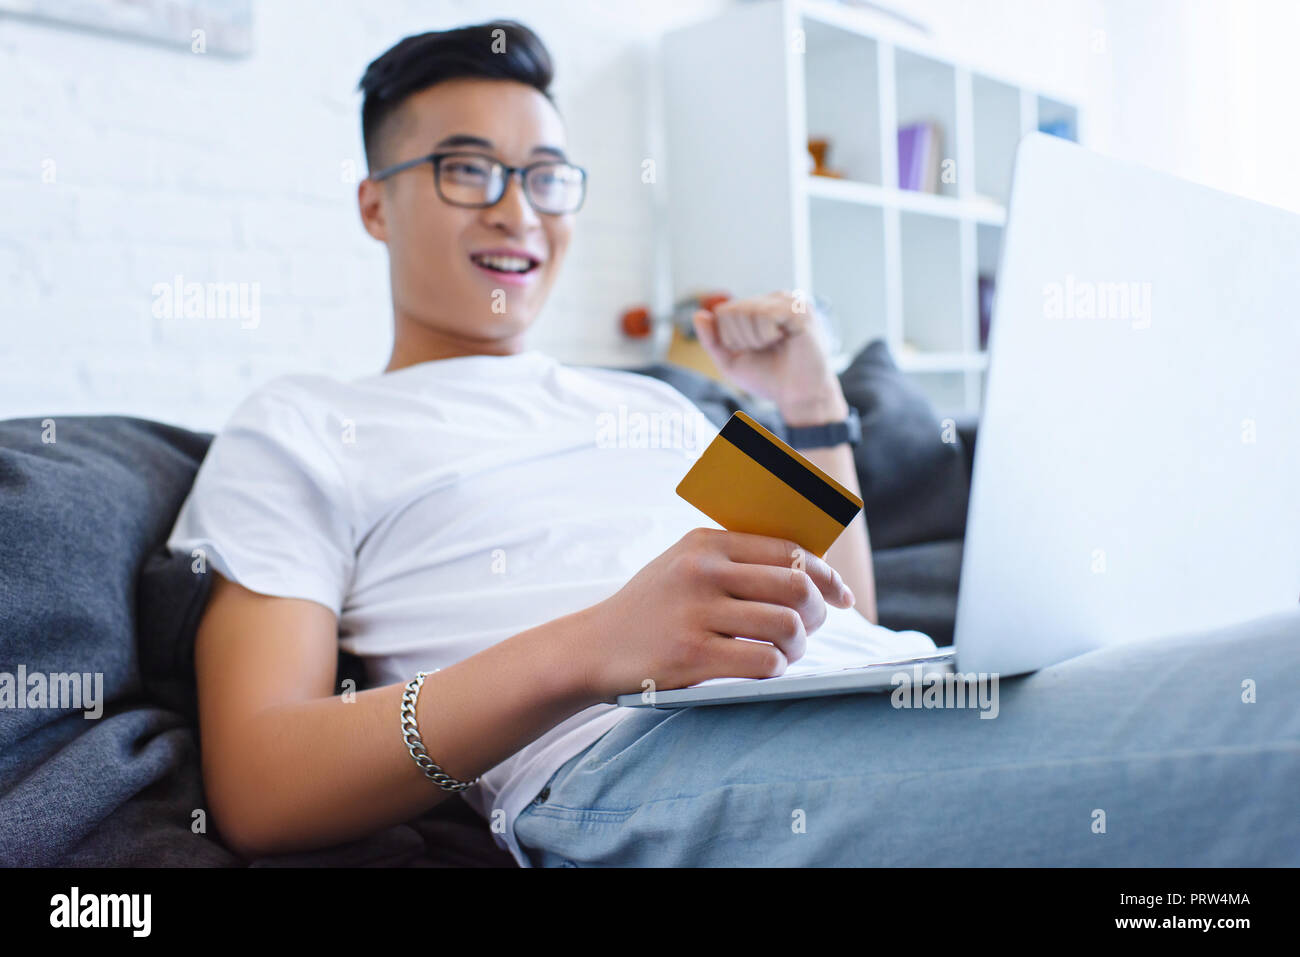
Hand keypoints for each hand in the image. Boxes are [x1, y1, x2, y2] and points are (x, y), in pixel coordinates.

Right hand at [577, 527, 854, 702]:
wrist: (593, 647)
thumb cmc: (653, 607)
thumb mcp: (686, 565)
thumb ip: (738, 560)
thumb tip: (813, 571)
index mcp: (706, 543)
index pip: (790, 551)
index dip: (827, 576)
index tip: (842, 597)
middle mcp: (702, 572)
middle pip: (796, 587)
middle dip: (818, 614)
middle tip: (812, 630)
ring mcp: (695, 614)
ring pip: (786, 626)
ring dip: (799, 646)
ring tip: (787, 653)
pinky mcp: (691, 656)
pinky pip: (763, 662)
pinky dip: (776, 669)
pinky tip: (765, 668)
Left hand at [692, 290, 848, 424]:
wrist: (798, 397)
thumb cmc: (768, 378)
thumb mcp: (730, 361)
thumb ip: (712, 340)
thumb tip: (699, 315)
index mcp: (758, 308)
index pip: (723, 311)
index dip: (730, 338)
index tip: (751, 351)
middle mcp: (773, 299)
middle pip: (733, 310)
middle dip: (742, 339)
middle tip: (764, 350)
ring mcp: (788, 302)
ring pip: (749, 310)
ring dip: (756, 338)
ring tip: (775, 346)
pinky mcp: (800, 310)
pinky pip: (767, 315)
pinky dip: (768, 334)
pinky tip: (783, 340)